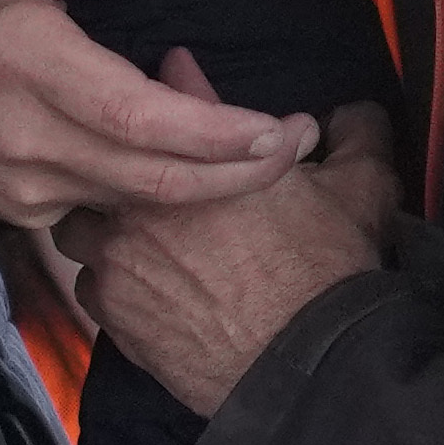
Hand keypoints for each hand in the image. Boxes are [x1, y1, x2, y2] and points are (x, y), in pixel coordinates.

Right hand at [0, 0, 324, 233]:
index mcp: (30, 61)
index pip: (142, 118)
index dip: (216, 133)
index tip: (280, 128)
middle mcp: (26, 135)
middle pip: (154, 177)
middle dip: (239, 173)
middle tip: (299, 147)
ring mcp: (21, 186)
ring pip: (137, 205)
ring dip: (209, 188)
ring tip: (272, 157)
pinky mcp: (20, 215)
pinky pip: (107, 211)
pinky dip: (157, 195)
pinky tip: (196, 171)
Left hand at [61, 108, 403, 418]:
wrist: (304, 363)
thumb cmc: (328, 271)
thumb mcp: (360, 188)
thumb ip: (356, 136)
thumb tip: (354, 113)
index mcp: (196, 160)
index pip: (175, 98)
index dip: (177, 87)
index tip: (176, 80)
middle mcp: (143, 201)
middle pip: (102, 166)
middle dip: (121, 171)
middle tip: (152, 188)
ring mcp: (118, 260)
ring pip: (83, 232)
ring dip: (105, 232)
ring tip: (141, 244)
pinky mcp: (113, 315)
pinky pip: (90, 288)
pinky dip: (111, 286)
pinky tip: (143, 292)